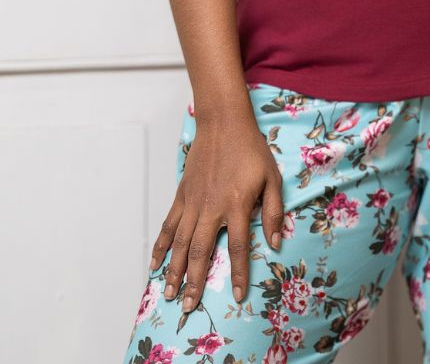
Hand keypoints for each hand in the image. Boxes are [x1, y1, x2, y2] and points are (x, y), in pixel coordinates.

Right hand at [149, 113, 283, 312]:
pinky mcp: (181, 195)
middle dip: (194, 282)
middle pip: (200, 251)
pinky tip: (155, 263)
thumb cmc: (251, 150)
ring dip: (174, 270)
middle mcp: (212, 207)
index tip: (238, 297)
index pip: (238, 247)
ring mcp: (193, 202)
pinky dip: (160, 245)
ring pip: (179, 243)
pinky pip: (168, 225)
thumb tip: (275, 243)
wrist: (224, 123)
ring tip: (169, 294)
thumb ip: (274, 211)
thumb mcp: (272, 178)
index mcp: (237, 205)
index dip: (239, 274)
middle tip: (189, 307)